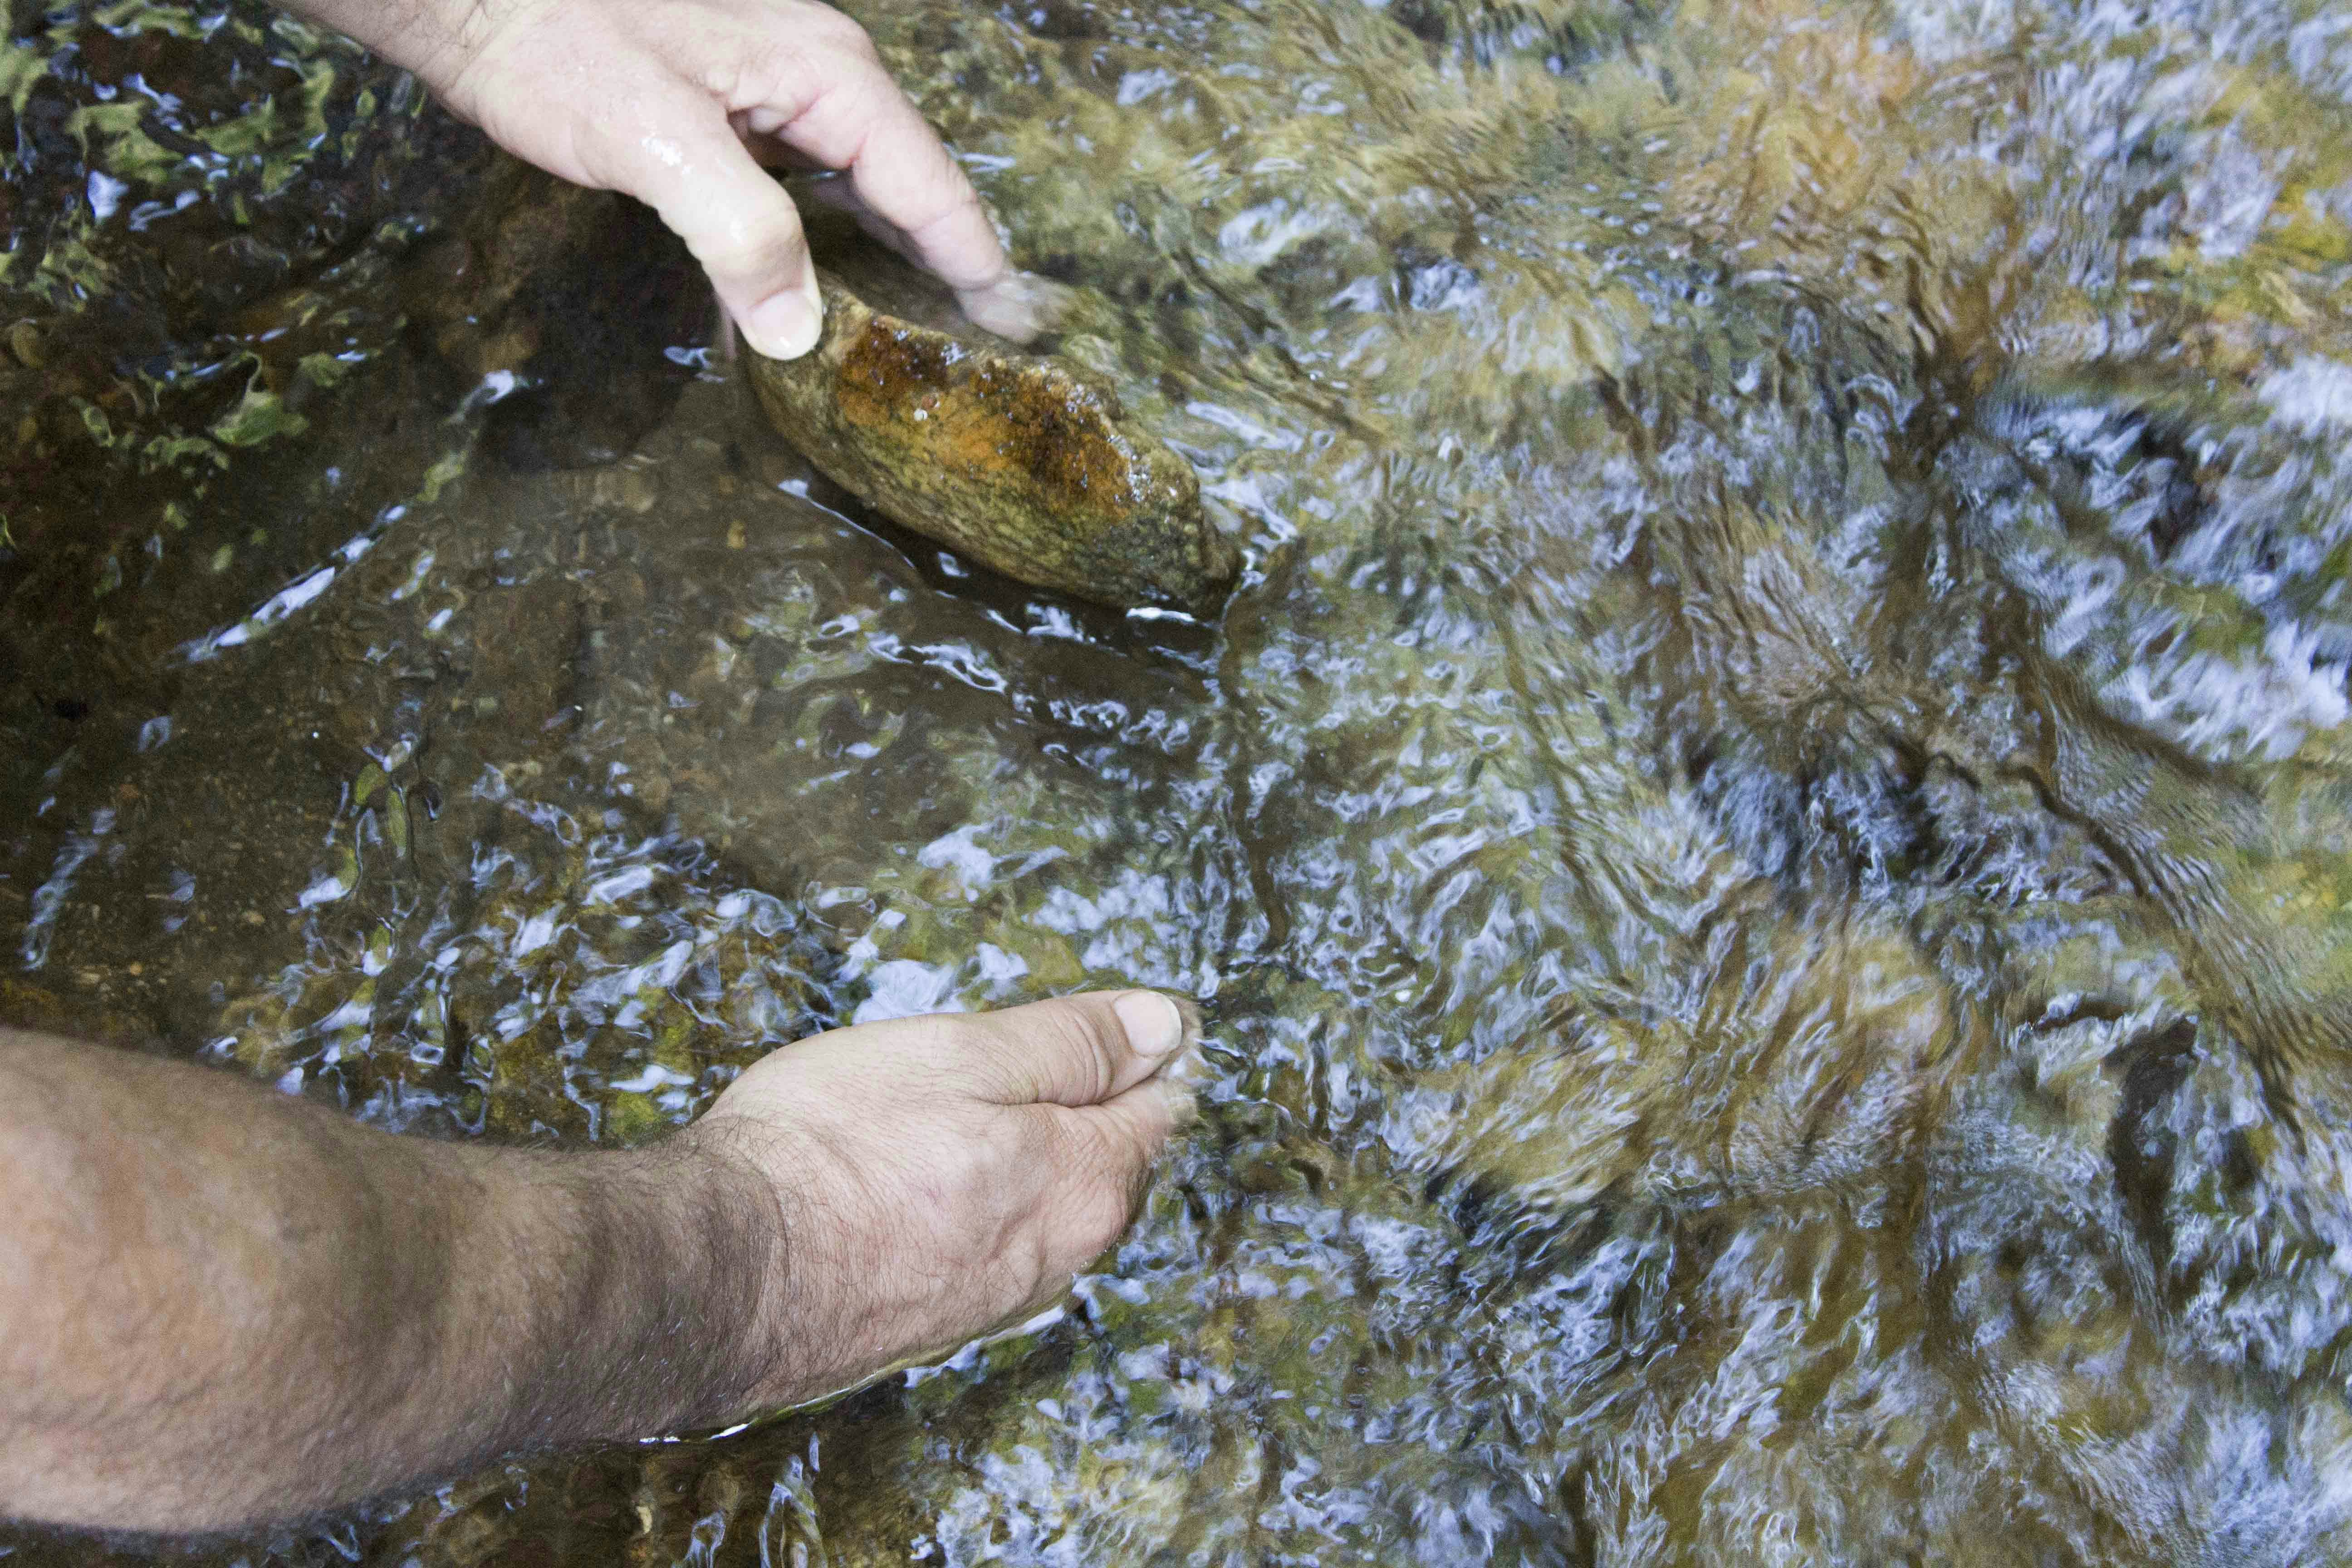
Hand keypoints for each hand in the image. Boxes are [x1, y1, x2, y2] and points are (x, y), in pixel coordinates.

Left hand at [316, 0, 1027, 356]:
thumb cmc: (556, 40)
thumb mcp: (654, 137)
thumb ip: (739, 232)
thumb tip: (798, 334)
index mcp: (826, 75)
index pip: (929, 186)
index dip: (975, 264)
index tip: (1017, 332)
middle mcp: (818, 78)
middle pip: (908, 187)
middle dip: (948, 268)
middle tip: (987, 352)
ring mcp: (773, 93)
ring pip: (857, 190)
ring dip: (889, 263)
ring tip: (919, 340)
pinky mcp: (728, 115)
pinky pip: (804, 190)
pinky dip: (825, 246)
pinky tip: (817, 300)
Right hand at [681, 990, 1196, 1410]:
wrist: (723, 1270)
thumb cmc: (835, 1146)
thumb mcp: (962, 1056)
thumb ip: (1073, 1043)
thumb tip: (1165, 1027)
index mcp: (1086, 1183)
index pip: (1158, 1106)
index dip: (1146, 1049)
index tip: (1126, 1016)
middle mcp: (1062, 1256)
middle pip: (1110, 1162)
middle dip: (1092, 1105)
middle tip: (1051, 1046)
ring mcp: (1000, 1299)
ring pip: (1050, 1207)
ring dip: (1034, 1156)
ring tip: (987, 1107)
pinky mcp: (940, 1323)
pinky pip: (994, 1247)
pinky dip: (984, 1204)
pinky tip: (940, 1179)